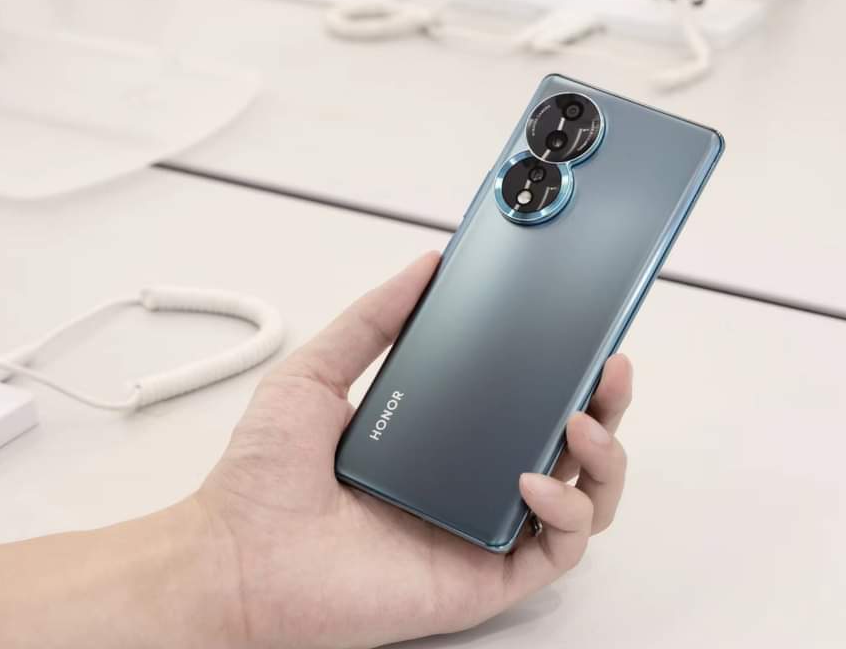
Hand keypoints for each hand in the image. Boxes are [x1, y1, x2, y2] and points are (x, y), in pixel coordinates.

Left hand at [197, 252, 632, 648]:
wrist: (236, 560)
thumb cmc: (264, 481)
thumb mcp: (317, 373)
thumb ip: (373, 319)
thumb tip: (424, 268)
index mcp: (445, 439)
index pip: (526, 403)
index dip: (567, 373)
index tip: (586, 335)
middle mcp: (472, 483)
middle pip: (572, 449)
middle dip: (607, 407)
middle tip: (609, 369)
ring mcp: (482, 531)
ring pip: (583, 502)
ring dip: (603, 460)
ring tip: (584, 423)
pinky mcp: (484, 577)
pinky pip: (555, 552)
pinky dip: (566, 515)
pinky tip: (535, 481)